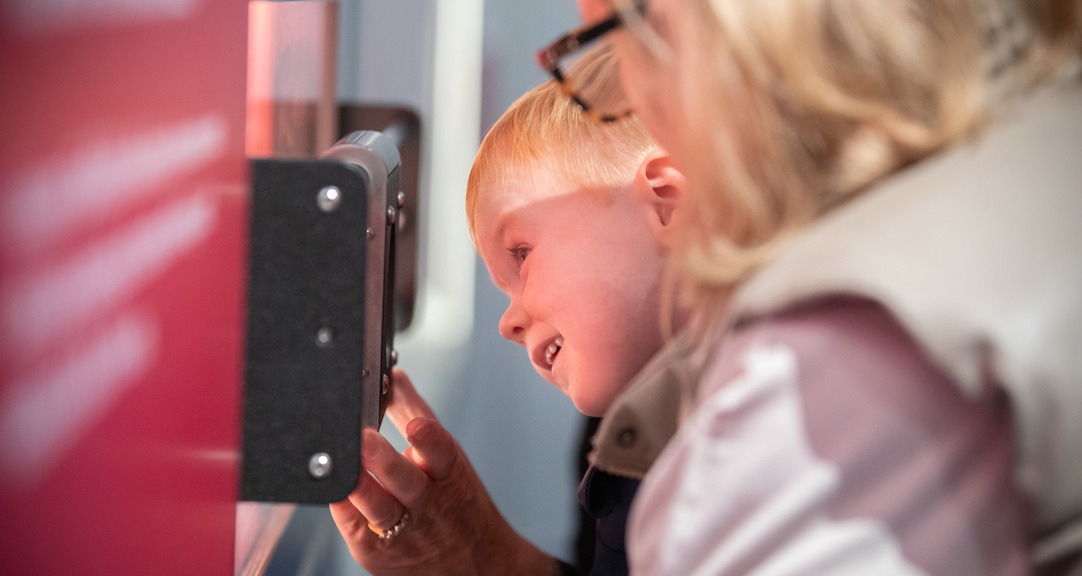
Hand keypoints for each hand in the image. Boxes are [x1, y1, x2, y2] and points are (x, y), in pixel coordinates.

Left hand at [329, 370, 557, 575]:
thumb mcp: (447, 458)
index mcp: (447, 473)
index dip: (429, 439)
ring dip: (360, 488)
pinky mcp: (378, 551)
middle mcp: (427, 503)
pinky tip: (333, 491)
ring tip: (346, 470)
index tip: (416, 426)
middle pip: (405, 481)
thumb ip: (416, 413)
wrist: (476, 562)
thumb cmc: (457, 502)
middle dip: (384, 461)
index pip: (441, 452)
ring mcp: (403, 531)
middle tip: (365, 441)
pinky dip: (343, 507)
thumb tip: (393, 375)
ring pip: (378, 509)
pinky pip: (354, 528)